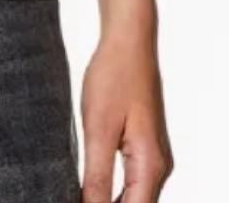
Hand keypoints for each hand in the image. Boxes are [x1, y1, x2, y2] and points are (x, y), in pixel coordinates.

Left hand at [80, 30, 172, 201]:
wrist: (129, 42)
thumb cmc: (114, 77)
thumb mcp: (98, 128)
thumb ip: (97, 176)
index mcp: (150, 167)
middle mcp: (159, 168)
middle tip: (68, 197)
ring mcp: (154, 158)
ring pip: (133, 198)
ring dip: (108, 202)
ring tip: (74, 194)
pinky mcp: (144, 148)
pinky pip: (132, 182)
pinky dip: (111, 190)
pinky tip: (88, 187)